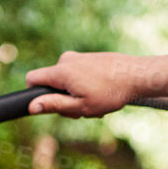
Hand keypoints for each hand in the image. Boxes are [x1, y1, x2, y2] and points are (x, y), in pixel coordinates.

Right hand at [25, 51, 140, 117]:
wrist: (136, 75)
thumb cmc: (110, 93)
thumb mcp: (80, 106)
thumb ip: (54, 105)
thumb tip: (31, 106)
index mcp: (61, 71)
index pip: (32, 79)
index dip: (35, 95)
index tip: (49, 106)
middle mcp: (66, 60)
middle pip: (51, 83)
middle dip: (62, 100)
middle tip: (82, 111)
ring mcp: (78, 57)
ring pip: (66, 81)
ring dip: (76, 95)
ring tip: (97, 103)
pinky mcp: (88, 58)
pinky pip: (77, 75)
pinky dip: (85, 87)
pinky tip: (102, 94)